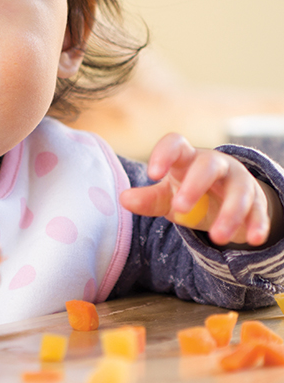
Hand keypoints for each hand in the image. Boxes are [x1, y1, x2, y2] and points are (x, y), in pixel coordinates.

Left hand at [119, 133, 282, 246]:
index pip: (175, 144)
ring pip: (238, 191)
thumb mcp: (167, 196)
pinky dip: (257, 224)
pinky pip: (258, 211)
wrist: (224, 200)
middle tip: (180, 208)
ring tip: (217, 238)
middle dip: (195, 185)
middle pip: (208, 166)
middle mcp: (214, 164)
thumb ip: (148, 199)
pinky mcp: (256, 200)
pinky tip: (253, 238)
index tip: (152, 173)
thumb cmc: (188, 193)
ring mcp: (238, 180)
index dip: (164, 154)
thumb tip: (123, 199)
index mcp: (186, 158)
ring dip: (229, 214)